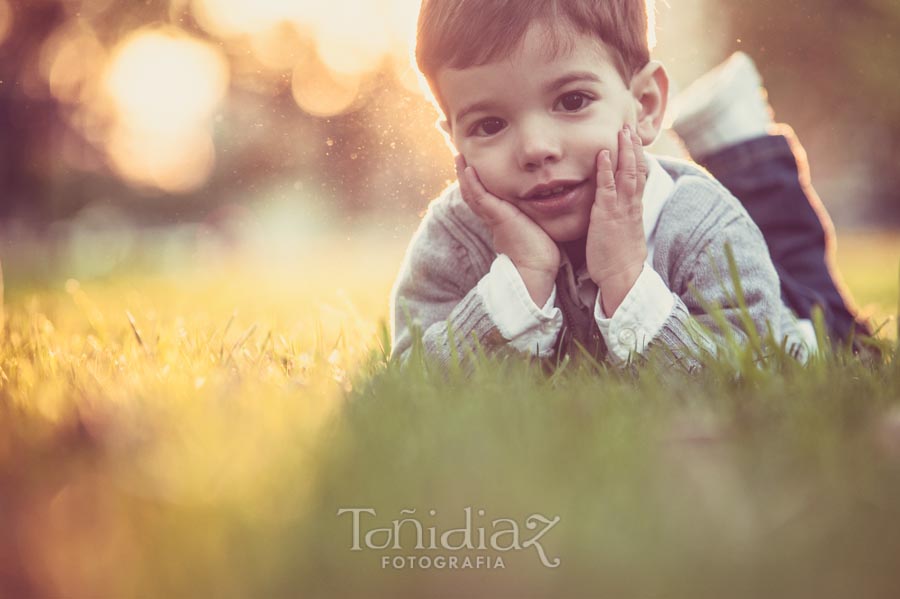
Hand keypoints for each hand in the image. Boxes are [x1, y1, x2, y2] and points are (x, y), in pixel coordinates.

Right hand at [455, 155, 559, 306]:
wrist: (534, 270)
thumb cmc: (541, 255)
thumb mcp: (538, 230)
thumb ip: (539, 220)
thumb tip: (552, 211)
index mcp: (501, 221)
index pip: (485, 199)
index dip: (477, 185)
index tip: (473, 171)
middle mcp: (493, 218)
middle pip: (473, 194)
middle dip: (465, 177)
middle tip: (460, 159)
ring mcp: (493, 217)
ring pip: (472, 193)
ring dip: (464, 175)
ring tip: (459, 157)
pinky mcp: (497, 216)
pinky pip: (481, 197)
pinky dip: (473, 183)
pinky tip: (468, 169)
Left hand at [586, 125, 648, 315]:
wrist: (622, 278)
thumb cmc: (619, 261)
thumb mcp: (622, 234)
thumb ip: (619, 219)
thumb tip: (614, 212)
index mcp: (634, 209)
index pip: (638, 177)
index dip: (636, 158)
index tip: (634, 141)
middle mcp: (631, 205)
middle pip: (636, 170)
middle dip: (633, 147)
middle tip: (629, 126)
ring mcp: (621, 209)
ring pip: (626, 174)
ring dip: (623, 151)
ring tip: (622, 131)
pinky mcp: (607, 216)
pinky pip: (607, 188)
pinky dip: (606, 169)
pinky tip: (603, 154)